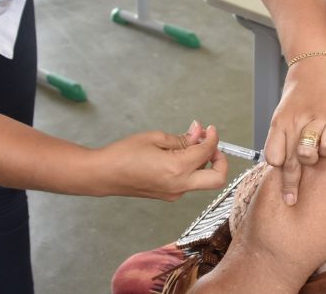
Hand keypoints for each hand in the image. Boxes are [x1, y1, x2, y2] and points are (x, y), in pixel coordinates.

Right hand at [96, 121, 227, 200]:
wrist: (104, 175)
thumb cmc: (124, 154)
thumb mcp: (155, 138)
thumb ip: (182, 138)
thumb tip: (199, 133)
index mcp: (178, 169)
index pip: (207, 152)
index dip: (212, 138)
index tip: (209, 129)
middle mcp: (180, 185)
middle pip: (217, 179)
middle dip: (221, 160)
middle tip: (211, 144)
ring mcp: (175, 193)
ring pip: (203, 180)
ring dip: (204, 163)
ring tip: (188, 144)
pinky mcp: (169, 196)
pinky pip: (189, 182)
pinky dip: (192, 168)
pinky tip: (178, 156)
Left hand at [263, 56, 325, 205]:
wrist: (315, 66)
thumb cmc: (299, 94)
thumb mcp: (284, 113)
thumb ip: (283, 137)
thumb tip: (282, 164)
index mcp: (279, 123)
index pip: (272, 156)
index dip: (277, 169)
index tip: (282, 179)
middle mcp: (293, 123)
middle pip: (289, 161)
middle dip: (290, 185)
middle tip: (291, 200)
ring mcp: (312, 121)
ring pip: (307, 155)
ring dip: (312, 159)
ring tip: (316, 149)